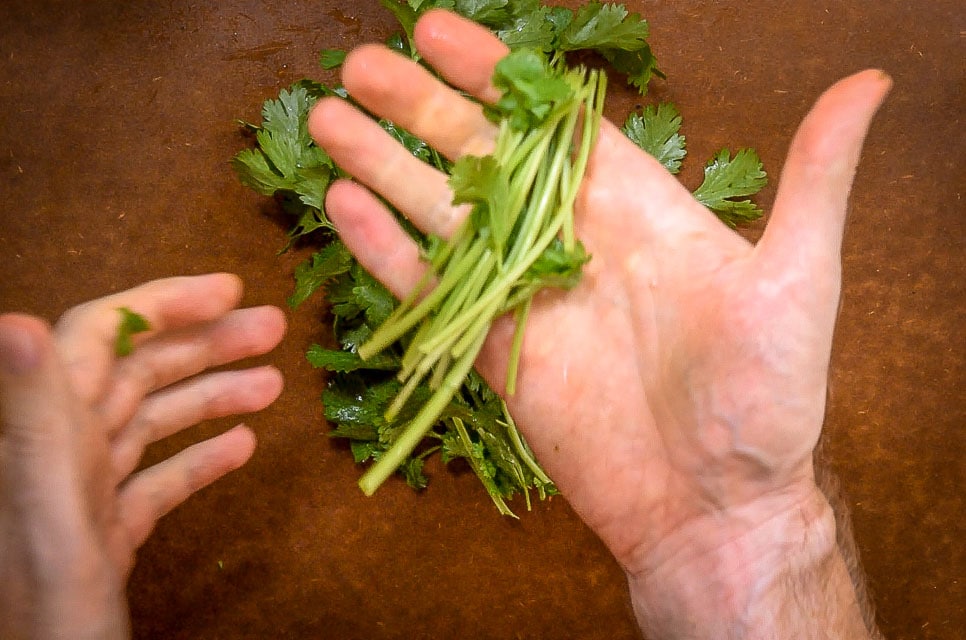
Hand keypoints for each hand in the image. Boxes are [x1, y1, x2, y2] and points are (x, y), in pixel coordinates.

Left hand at [0, 274, 285, 638]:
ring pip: (152, 422)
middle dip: (206, 344)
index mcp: (46, 433)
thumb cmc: (51, 610)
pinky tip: (241, 447)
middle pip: (137, 373)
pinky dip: (199, 458)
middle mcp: (61, 450)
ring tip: (274, 383)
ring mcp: (84, 492)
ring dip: (212, 395)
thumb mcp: (46, 509)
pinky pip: (156, 479)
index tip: (229, 293)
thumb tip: (15, 323)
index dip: (164, 304)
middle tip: (273, 328)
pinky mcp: (106, 532)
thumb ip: (33, 415)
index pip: (101, 335)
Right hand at [309, 10, 888, 637]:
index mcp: (633, 208)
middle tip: (362, 62)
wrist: (713, 504)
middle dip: (419, 108)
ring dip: (385, 167)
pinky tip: (344, 207)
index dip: (493, 74)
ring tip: (333, 119)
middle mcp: (569, 240)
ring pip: (440, 215)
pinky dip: (385, 251)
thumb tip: (869, 84)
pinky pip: (428, 292)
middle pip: (478, 158)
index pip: (549, 123)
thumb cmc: (766, 400)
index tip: (439, 31)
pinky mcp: (493, 352)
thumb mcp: (797, 280)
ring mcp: (524, 295)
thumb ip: (815, 177)